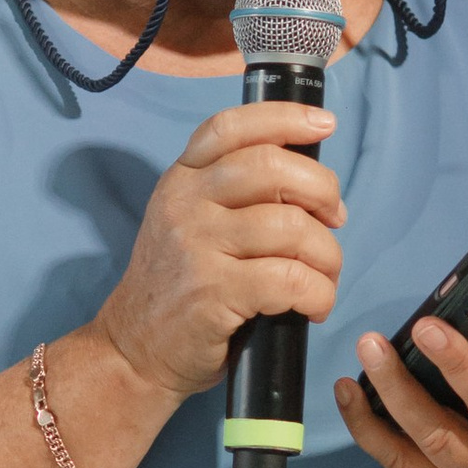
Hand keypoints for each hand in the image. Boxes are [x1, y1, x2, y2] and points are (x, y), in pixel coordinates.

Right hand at [97, 99, 343, 402]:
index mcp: (182, 179)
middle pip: (271, 167)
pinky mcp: (212, 291)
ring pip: (291, 227)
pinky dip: (318, 293)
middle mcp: (185, 203)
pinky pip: (289, 279)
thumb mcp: (188, 224)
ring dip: (327, 255)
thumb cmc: (178, 288)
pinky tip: (313, 306)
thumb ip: (232, 195)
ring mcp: (196, 246)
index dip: (285, 118)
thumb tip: (311, 185)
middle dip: (322, 190)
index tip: (325, 124)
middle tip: (334, 219)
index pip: (231, 128)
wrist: (134, 349)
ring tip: (324, 277)